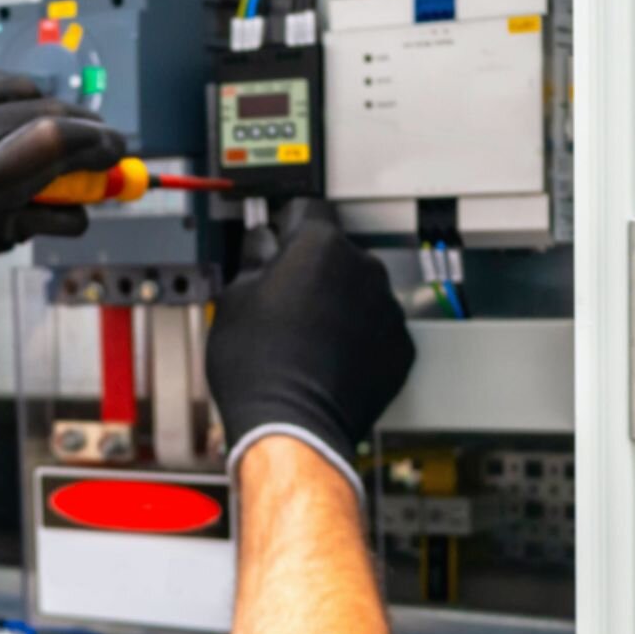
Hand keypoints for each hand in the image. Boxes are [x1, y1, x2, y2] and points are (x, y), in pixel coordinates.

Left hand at [0, 68, 125, 308]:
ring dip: (46, 111)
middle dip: (83, 133)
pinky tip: (6, 116)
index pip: (65, 143)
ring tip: (52, 139)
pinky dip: (5, 95)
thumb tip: (65, 213)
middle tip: (98, 154)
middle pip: (50, 112)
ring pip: (18, 89)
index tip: (117, 160)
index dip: (104, 149)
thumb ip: (18, 225)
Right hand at [204, 200, 413, 490]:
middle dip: (313, 269)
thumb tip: (261, 246)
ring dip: (340, 303)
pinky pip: (378, 329)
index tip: (276, 240)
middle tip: (283, 301)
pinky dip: (360, 339)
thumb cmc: (259, 367)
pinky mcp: (400, 347)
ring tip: (306, 336)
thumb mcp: (233, 298)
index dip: (285, 226)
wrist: (292, 425)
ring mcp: (387, 308)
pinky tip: (328, 358)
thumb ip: (254, 258)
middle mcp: (363, 268)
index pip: (307, 208)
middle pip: (337, 252)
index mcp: (319, 245)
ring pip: (360, 291)